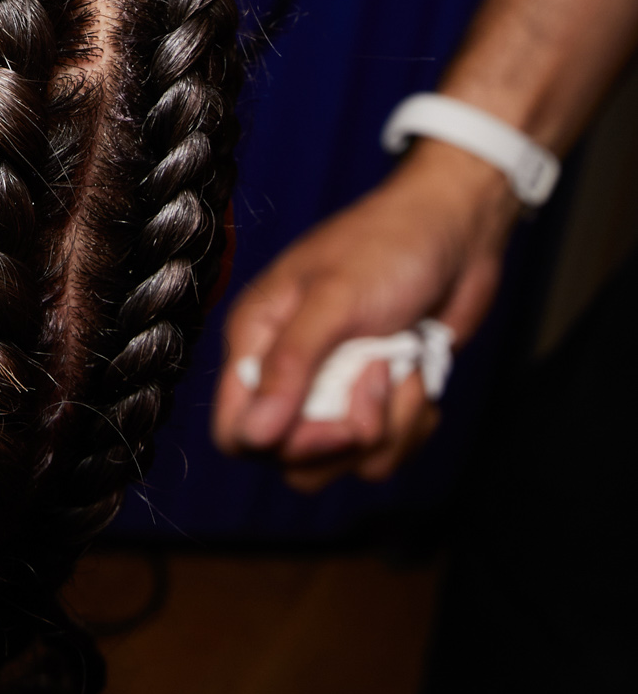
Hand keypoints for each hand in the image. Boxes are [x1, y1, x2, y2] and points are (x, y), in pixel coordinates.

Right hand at [212, 142, 514, 488]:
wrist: (457, 231)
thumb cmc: (388, 247)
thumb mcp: (335, 299)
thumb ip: (290, 365)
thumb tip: (253, 435)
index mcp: (258, 342)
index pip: (235, 432)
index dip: (277, 445)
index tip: (333, 423)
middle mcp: (289, 374)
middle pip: (291, 459)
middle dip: (344, 439)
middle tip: (378, 381)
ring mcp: (335, 390)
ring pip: (345, 462)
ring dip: (389, 426)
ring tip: (402, 366)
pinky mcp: (378, 401)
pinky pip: (384, 454)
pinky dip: (412, 424)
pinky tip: (420, 377)